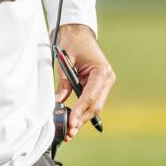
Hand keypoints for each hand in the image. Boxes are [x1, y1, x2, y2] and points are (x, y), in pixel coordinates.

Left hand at [55, 24, 114, 141]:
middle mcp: (107, 79)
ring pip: (95, 107)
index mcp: (102, 72)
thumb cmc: (73, 43)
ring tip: (71, 131)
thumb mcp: (65, 62)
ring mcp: (104, 83)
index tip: (71, 123)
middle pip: (95, 106)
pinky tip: (75, 121)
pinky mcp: (99, 86)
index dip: (80, 111)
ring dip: (83, 118)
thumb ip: (64, 83)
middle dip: (82, 119)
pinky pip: (92, 102)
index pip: (90, 96)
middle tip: (69, 132)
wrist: (78, 33)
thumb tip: (58, 102)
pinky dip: (83, 111)